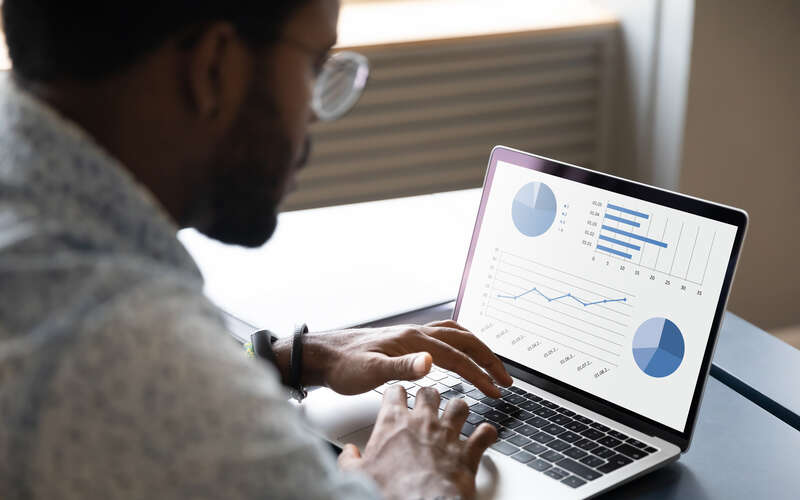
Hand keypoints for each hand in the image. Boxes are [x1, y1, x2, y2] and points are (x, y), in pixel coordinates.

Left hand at [273, 320, 511, 396]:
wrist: (325, 354)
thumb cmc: (344, 365)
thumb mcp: (370, 371)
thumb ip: (401, 367)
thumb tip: (431, 362)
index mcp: (413, 340)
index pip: (457, 356)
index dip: (479, 374)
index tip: (496, 390)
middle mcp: (417, 332)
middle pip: (464, 340)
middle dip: (488, 359)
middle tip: (505, 380)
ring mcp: (413, 333)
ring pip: (457, 334)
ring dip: (478, 349)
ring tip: (493, 366)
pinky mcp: (407, 339)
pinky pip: (444, 334)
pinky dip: (461, 342)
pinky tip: (461, 351)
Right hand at [338, 386, 495, 499]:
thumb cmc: (390, 492)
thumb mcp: (357, 476)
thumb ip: (349, 461)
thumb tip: (347, 455)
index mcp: (394, 422)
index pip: (395, 391)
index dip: (396, 393)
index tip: (397, 396)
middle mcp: (423, 422)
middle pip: (429, 391)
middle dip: (429, 396)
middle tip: (427, 403)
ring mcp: (448, 435)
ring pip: (460, 405)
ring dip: (459, 410)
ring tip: (456, 415)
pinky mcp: (469, 452)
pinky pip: (485, 433)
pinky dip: (486, 434)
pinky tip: (484, 435)